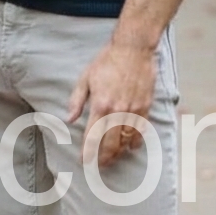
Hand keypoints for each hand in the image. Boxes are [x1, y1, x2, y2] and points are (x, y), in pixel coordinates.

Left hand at [66, 41, 157, 167]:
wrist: (133, 49)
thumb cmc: (106, 61)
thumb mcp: (85, 78)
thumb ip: (76, 101)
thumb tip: (69, 119)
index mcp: (100, 105)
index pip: (93, 136)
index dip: (88, 152)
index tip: (84, 162)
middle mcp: (118, 110)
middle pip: (111, 144)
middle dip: (104, 159)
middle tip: (99, 166)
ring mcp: (133, 109)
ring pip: (127, 140)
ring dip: (120, 152)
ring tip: (113, 159)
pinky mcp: (146, 106)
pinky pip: (141, 129)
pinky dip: (136, 141)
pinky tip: (131, 147)